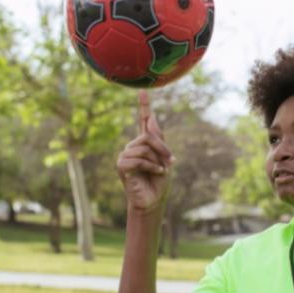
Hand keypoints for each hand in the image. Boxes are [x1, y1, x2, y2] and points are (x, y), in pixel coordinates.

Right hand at [117, 91, 173, 213]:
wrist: (153, 201)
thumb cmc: (158, 181)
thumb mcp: (164, 157)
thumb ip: (158, 138)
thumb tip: (151, 118)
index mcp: (144, 143)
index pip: (143, 122)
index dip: (143, 107)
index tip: (143, 92)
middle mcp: (133, 147)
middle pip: (148, 136)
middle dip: (162, 148)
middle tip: (171, 162)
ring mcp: (125, 156)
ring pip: (144, 147)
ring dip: (157, 160)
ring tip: (161, 170)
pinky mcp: (122, 166)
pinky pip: (138, 159)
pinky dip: (151, 166)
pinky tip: (156, 173)